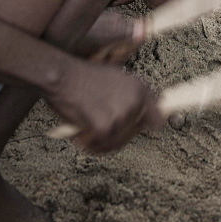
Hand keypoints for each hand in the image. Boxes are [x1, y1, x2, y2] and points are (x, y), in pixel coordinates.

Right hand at [45, 58, 162, 152]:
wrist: (62, 75)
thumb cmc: (84, 76)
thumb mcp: (116, 77)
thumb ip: (131, 95)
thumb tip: (139, 112)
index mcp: (140, 88)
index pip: (158, 119)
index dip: (147, 125)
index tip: (138, 126)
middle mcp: (135, 102)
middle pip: (135, 133)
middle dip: (119, 132)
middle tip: (100, 123)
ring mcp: (121, 116)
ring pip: (117, 142)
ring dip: (102, 140)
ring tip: (88, 127)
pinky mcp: (104, 127)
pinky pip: (100, 146)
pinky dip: (89, 143)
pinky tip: (81, 132)